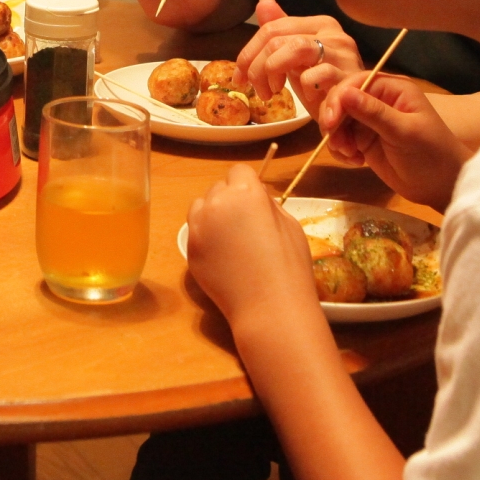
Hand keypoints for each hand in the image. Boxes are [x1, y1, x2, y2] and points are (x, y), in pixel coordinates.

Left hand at [185, 163, 321, 341]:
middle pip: (218, 188)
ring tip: (232, 239)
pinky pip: (195, 232)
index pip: (239, 171)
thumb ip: (268, 204)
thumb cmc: (289, 266)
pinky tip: (223, 257)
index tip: (256, 202)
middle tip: (247, 224)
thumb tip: (255, 196)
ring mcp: (198, 227)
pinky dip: (206, 238)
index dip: (249, 185)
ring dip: (213, 215)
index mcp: (245, 193)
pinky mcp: (189, 249)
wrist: (269, 308)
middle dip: (230, 199)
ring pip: (201, 207)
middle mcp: (216, 203)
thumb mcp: (290, 224)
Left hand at [238, 0, 363, 115]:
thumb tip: (263, 1)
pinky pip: (315, 75)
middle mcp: (333, 33)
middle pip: (278, 39)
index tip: (239, 78)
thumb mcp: (296, 59)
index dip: (248, 53)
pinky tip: (305, 98)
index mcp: (319, 24)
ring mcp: (342, 53)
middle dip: (257, 68)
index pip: (272, 28)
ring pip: (295, 48)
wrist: (354, 114)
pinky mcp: (349, 77)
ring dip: (274, 73)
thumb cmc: (324, 86)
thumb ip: (280, 33)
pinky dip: (303, 88)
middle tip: (257, 90)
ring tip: (272, 92)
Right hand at [318, 74, 469, 210]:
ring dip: (336, 137)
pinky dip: (341, 150)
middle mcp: (378, 100)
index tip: (330, 121)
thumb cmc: (431, 154)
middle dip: (334, 121)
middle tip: (338, 144)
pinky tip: (355, 162)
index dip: (338, 98)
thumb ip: (374, 113)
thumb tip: (344, 93)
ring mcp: (370, 121)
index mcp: (393, 89)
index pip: (356, 83)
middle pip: (341, 100)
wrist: (441, 186)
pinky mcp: (364, 140)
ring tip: (351, 156)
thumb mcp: (404, 132)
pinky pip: (341, 138)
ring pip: (337, 120)